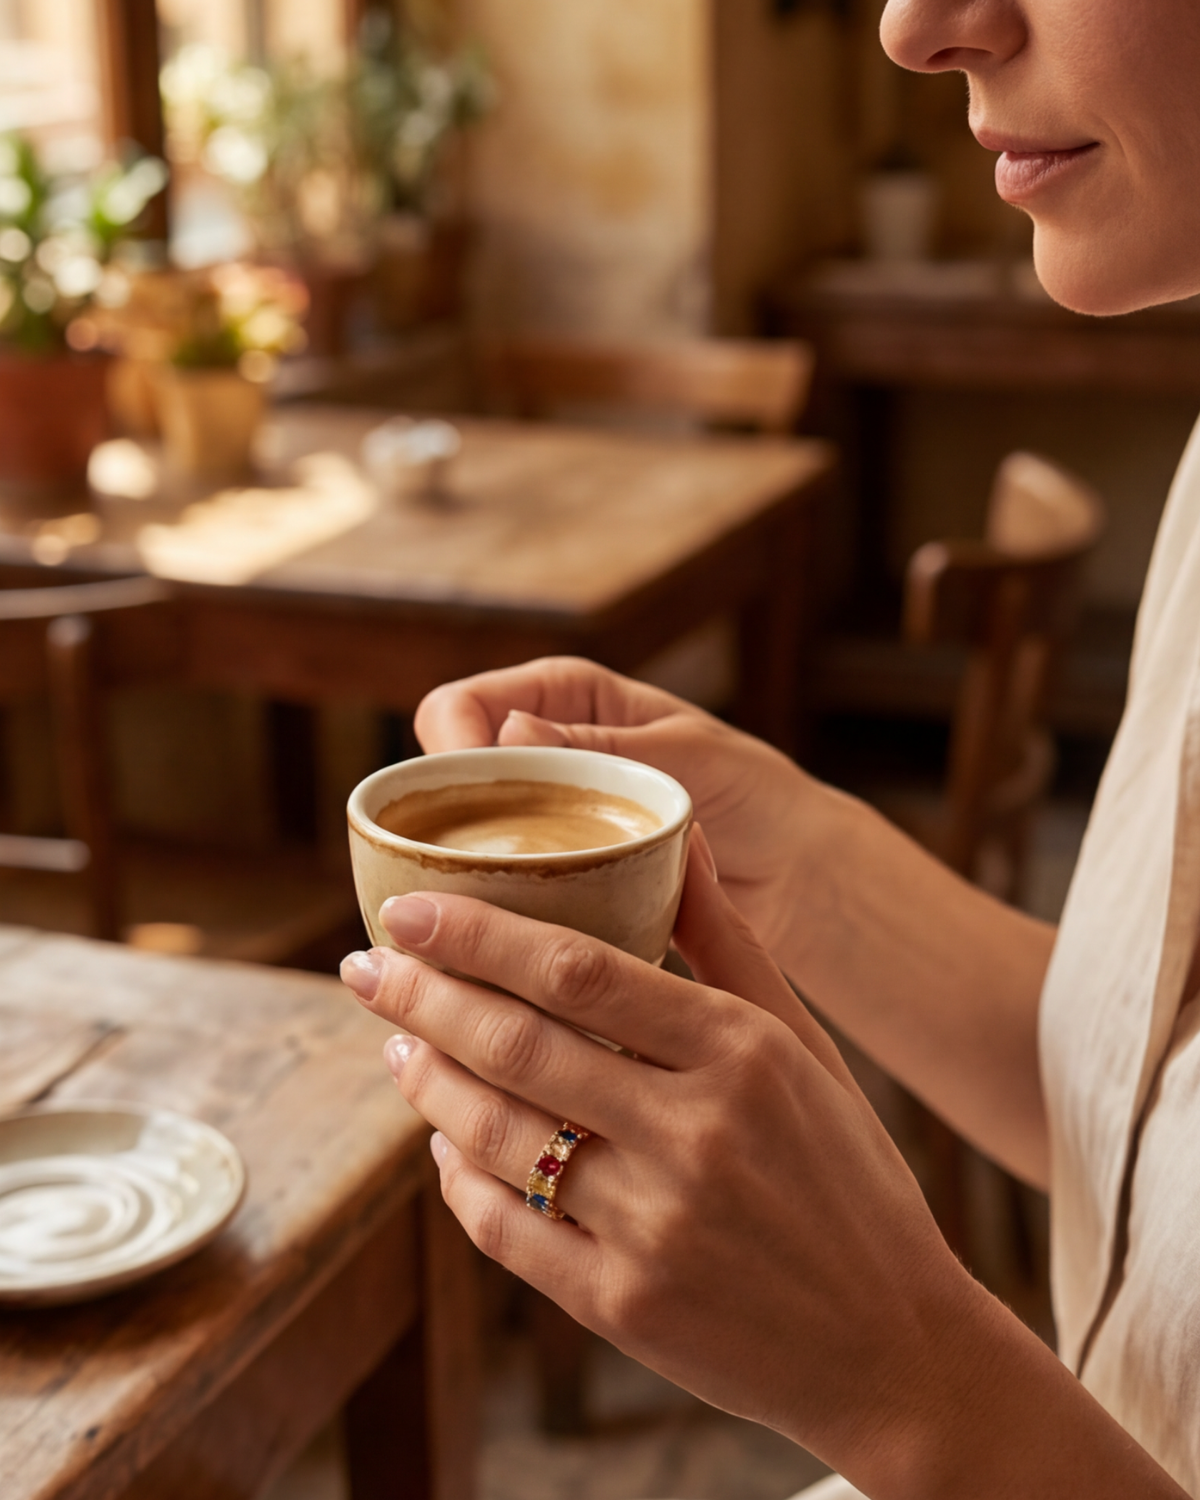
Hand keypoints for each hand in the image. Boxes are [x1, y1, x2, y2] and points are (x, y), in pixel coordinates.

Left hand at [340, 834, 977, 1486]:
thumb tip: (679, 839)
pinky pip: (506, 1230)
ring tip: (396, 1040)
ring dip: (427, 1082)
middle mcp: (694, 1135)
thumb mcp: (806, 1047)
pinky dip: (459, 1180)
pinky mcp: (623, 1305)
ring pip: (497, 1136)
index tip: (409, 908)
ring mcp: (654, 1226)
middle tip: (365, 966)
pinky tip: (441, 1143)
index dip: (478, 934)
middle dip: (423, 997)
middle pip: (519, 1045)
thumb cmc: (848, 1178)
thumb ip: (730, 943)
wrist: (891, 1345)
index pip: (578, 970)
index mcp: (741, 1054)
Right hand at [415, 657, 832, 957]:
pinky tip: (510, 939)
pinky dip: (497, 907)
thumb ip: (605, 744)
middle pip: (441, 778)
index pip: (457, 710)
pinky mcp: (551, 871)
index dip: (448, 758)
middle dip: (442, 827)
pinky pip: (497, 881)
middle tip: (473, 879)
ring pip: (460, 836)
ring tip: (490, 915)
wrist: (793, 864)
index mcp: (558, 695)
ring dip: (465, 873)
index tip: (468, 815)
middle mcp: (536, 748)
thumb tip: (513, 730)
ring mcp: (539, 814)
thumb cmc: (752, 791)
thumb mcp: (684, 758)